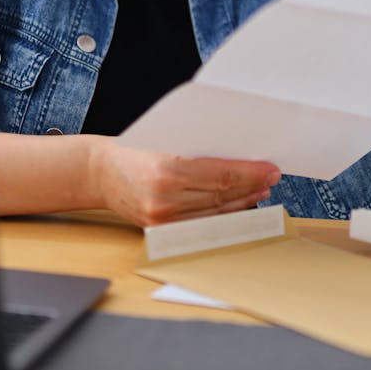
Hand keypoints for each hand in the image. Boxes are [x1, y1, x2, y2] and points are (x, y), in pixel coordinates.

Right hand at [89, 138, 280, 225]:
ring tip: (260, 190)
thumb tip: (240, 155)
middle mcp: (164, 198)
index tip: (270, 169)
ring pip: (214, 213)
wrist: (99, 172)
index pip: (222, 175)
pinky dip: (222, 215)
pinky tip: (236, 206)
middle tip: (271, 177)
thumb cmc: (133, 148)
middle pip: (222, 195)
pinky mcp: (159, 231)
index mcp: (166, 169)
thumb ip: (198, 150)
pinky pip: (200, 224)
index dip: (251, 173)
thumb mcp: (165, 138)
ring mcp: (161, 219)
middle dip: (252, 186)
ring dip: (242, 202)